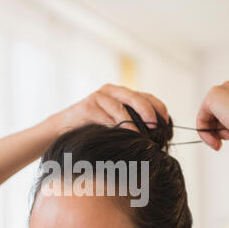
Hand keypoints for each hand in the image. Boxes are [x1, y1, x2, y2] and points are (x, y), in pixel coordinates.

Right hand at [47, 83, 168, 136]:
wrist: (62, 128)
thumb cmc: (92, 128)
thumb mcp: (114, 123)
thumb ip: (131, 122)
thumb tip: (154, 136)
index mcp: (121, 93)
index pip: (145, 96)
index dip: (158, 107)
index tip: (166, 121)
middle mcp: (111, 91)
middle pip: (135, 97)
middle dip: (148, 111)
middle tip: (156, 125)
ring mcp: (98, 96)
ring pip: (121, 107)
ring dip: (134, 122)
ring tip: (142, 135)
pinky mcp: (88, 106)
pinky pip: (107, 116)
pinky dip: (117, 126)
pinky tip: (124, 136)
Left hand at [196, 78, 228, 149]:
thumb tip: (226, 125)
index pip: (225, 110)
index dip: (224, 127)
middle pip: (215, 112)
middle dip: (218, 130)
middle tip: (223, 142)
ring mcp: (222, 89)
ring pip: (208, 116)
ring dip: (215, 133)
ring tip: (226, 139)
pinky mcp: (212, 97)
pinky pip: (201, 118)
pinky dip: (205, 133)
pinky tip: (214, 141)